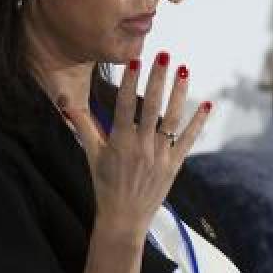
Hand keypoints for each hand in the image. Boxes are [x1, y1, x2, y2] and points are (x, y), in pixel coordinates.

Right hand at [59, 53, 210, 238]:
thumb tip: (66, 104)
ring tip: (184, 70)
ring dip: (179, 93)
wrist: (123, 217)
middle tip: (163, 54)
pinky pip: (189, 139)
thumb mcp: (91, 155)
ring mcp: (160, 155)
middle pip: (151, 106)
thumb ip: (83, 127)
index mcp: (119, 142)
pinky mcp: (174, 164)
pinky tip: (206, 103)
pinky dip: (198, 122)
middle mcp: (141, 146)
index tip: (135, 61)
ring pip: (172, 119)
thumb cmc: (105, 184)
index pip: (125, 105)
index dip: (131, 83)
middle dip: (157, 79)